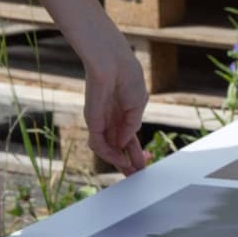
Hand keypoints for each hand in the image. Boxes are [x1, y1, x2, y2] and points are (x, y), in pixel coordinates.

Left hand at [83, 38, 148, 174]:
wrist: (113, 61)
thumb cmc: (127, 76)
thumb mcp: (138, 103)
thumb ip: (132, 125)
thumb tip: (126, 142)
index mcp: (124, 112)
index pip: (129, 137)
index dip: (136, 151)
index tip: (144, 163)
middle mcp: (112, 119)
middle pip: (118, 146)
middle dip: (127, 161)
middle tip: (136, 175)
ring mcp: (102, 121)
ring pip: (108, 149)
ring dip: (119, 162)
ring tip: (130, 172)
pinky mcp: (93, 121)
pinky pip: (99, 144)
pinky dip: (109, 155)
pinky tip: (120, 160)